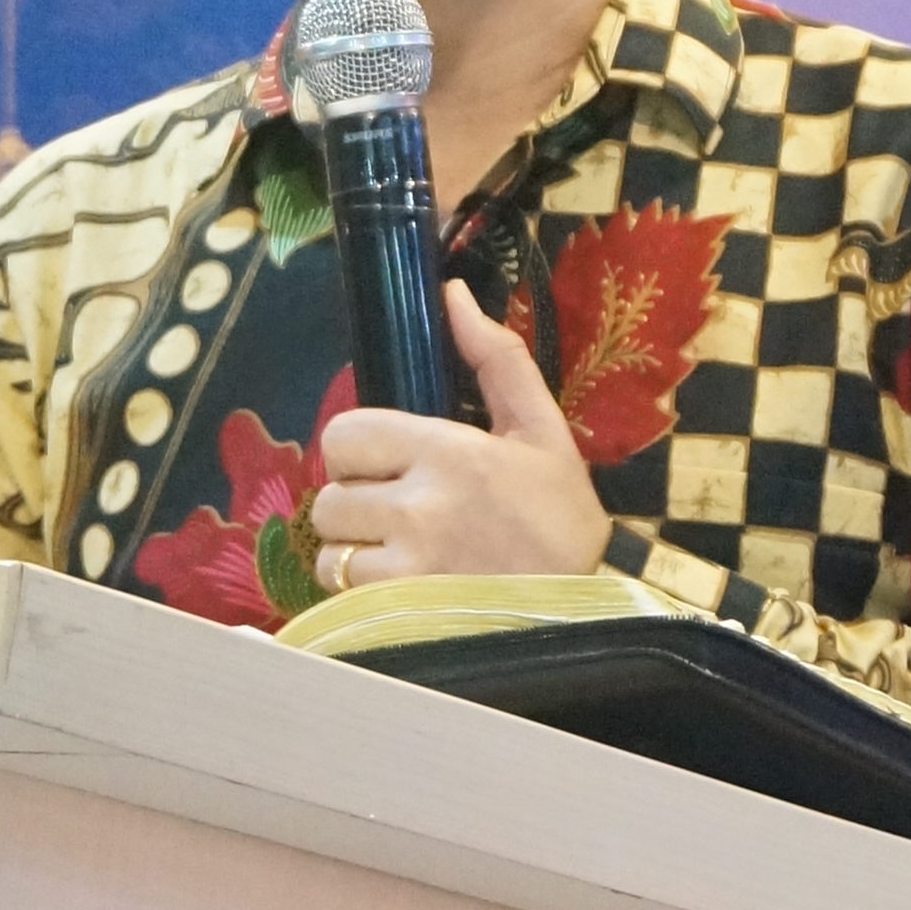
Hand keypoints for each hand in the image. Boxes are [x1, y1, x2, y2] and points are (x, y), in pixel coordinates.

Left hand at [309, 280, 610, 591]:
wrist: (581, 614)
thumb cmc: (558, 520)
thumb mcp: (541, 432)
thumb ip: (497, 360)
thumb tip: (452, 295)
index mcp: (448, 450)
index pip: (343, 434)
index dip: (358, 451)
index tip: (388, 466)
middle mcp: (418, 505)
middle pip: (329, 494)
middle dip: (356, 503)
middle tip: (397, 513)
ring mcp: (406, 562)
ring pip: (329, 546)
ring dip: (354, 549)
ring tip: (400, 552)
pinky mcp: (400, 609)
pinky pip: (342, 589)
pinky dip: (359, 589)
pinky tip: (402, 585)